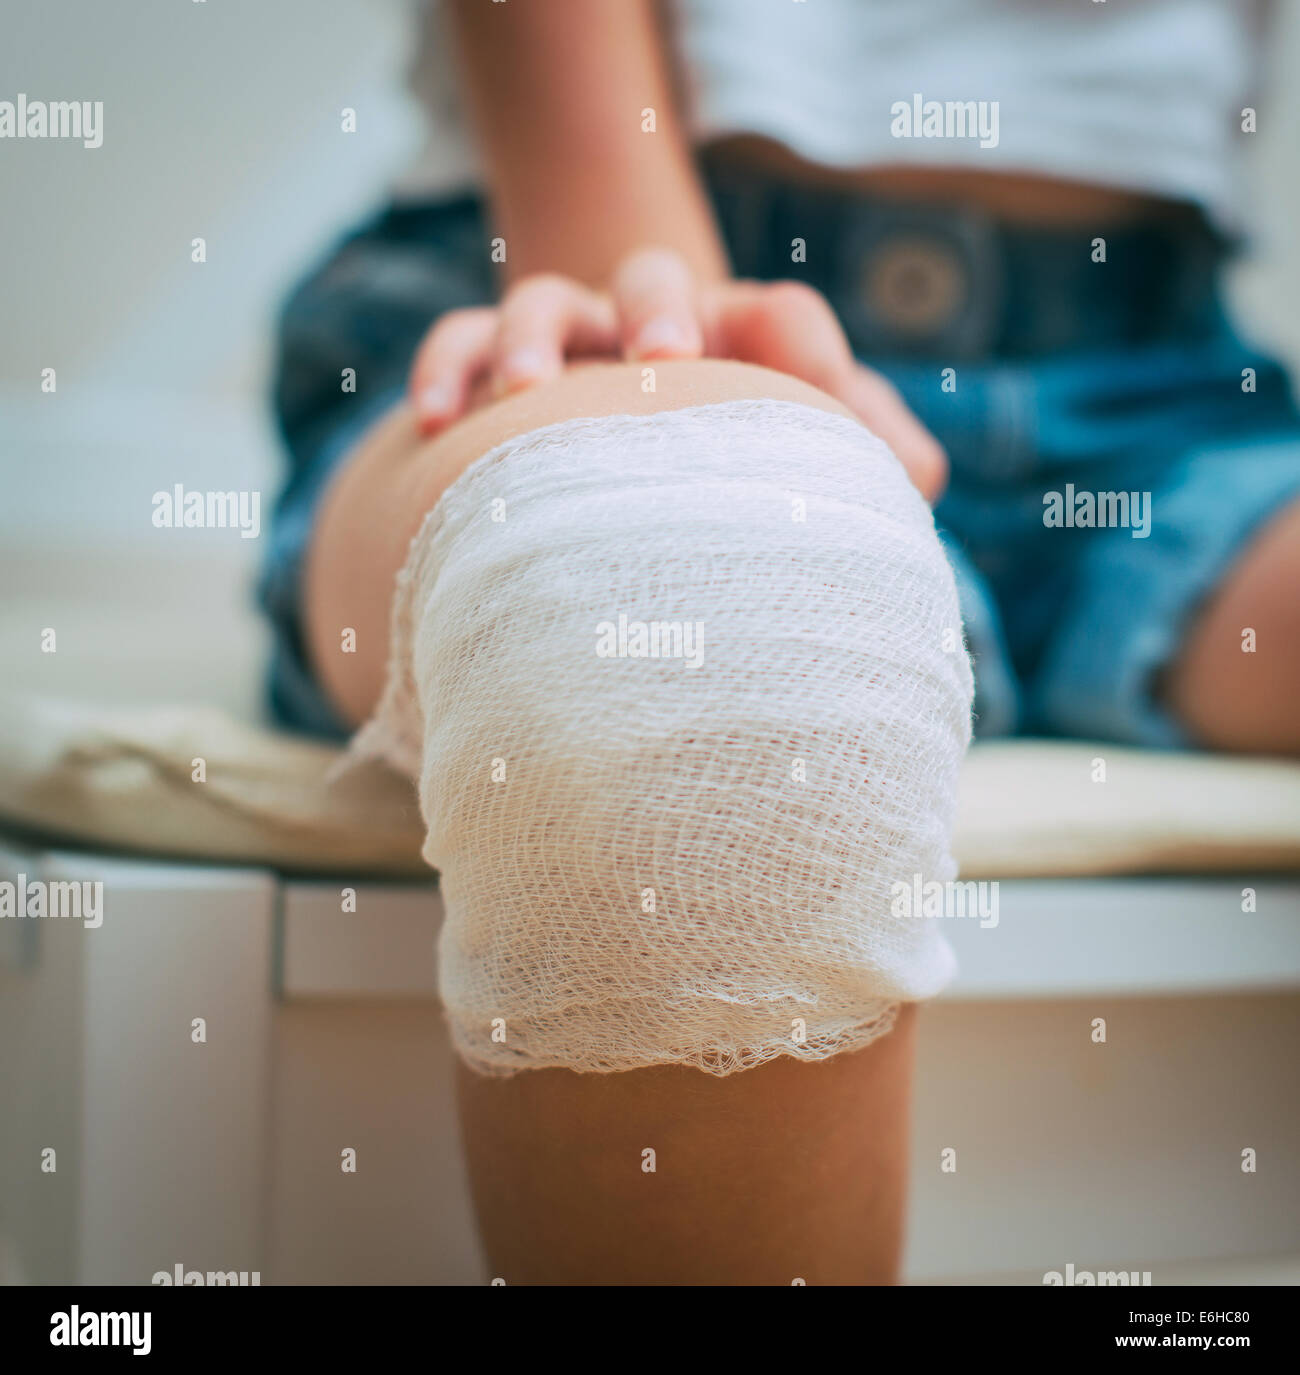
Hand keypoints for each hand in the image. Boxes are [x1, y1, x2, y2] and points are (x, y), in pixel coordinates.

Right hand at [408, 248, 946, 500]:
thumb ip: (873, 456)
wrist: (626, 453)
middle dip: (658, 309)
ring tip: (525, 391)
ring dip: (531, 337)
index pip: (781, 316)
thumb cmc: (730, 459)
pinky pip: (456, 342)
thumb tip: (917, 476)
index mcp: (738, 344)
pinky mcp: (493, 369)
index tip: (815, 385)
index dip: (803, 345)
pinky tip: (432, 422)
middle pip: (653, 277)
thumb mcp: (807, 456)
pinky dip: (445, 369)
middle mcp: (651, 326)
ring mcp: (571, 341)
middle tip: (665, 359)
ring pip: (540, 301)